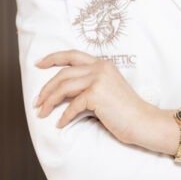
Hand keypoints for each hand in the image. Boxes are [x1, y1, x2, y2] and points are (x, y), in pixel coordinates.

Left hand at [34, 50, 155, 144]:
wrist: (144, 122)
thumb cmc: (125, 111)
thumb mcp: (107, 90)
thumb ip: (89, 85)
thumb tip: (62, 92)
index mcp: (102, 64)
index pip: (72, 55)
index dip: (53, 58)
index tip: (38, 64)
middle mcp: (100, 67)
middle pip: (63, 73)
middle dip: (46, 88)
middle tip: (36, 101)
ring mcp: (98, 79)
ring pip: (63, 87)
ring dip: (49, 101)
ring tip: (41, 113)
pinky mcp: (97, 94)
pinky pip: (72, 105)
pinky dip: (63, 116)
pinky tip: (60, 125)